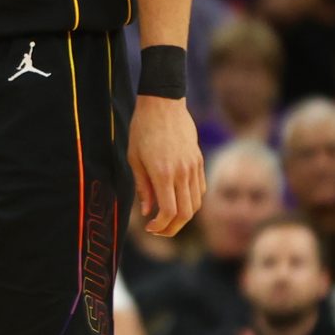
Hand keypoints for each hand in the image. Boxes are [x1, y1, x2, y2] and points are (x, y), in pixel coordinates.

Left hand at [128, 96, 205, 238]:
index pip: (169, 212)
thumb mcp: (134, 159)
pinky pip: (200, 188)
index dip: (161, 226)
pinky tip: (177, 200)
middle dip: (173, 228)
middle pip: (187, 213)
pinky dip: (191, 200)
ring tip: (167, 218)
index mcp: (163, 174)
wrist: (163, 104)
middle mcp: (182, 173)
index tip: (150, 228)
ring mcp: (194, 167)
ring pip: (197, 203)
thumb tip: (148, 212)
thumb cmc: (143, 130)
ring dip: (183, 216)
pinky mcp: (199, 161)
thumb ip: (143, 187)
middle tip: (158, 230)